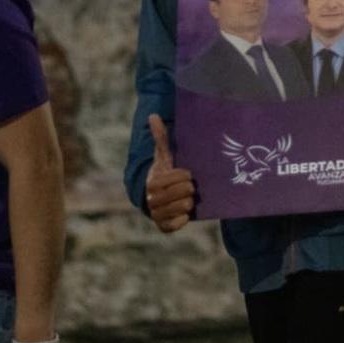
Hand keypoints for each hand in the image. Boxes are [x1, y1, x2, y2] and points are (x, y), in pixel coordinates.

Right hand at [144, 113, 194, 232]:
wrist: (158, 197)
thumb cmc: (164, 173)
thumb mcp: (164, 157)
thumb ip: (161, 138)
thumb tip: (153, 116)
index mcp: (152, 182)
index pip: (171, 179)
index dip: (182, 176)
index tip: (188, 174)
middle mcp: (151, 199)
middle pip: (176, 195)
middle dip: (186, 190)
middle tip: (191, 188)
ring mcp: (156, 214)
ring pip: (178, 209)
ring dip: (186, 204)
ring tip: (190, 199)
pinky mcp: (162, 227)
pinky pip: (175, 225)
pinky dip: (181, 219)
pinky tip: (186, 214)